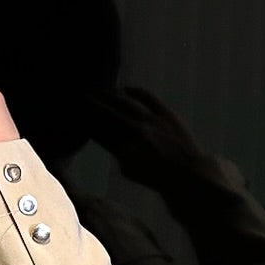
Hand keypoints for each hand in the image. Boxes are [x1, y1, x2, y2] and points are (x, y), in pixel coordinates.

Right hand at [90, 85, 208, 181]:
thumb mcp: (130, 169)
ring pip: (126, 103)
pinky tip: (125, 88)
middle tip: (80, 97)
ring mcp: (152, 121)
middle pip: (109, 114)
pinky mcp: (166, 113)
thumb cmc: (156, 176)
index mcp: (126, 148)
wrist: (188, 173)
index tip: (76, 114)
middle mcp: (136, 131)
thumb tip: (106, 137)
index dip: (86, 121)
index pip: (100, 131)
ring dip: (110, 96)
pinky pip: (148, 98)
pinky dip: (136, 92)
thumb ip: (117, 152)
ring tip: (99, 91)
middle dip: (93, 105)